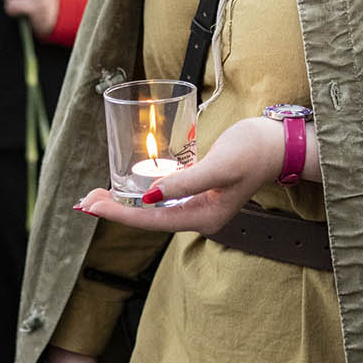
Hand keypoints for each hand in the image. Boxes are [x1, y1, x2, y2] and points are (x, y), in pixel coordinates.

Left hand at [71, 114, 293, 235]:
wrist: (278, 143)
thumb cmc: (252, 151)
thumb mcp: (219, 165)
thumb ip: (186, 182)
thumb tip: (151, 197)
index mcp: (204, 216)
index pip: (151, 219)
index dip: (118, 213)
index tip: (91, 206)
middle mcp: (198, 215)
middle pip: (147, 217)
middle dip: (114, 209)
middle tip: (83, 201)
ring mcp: (198, 203)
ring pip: (152, 208)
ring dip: (124, 201)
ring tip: (96, 196)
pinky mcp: (198, 189)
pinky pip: (162, 197)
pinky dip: (141, 191)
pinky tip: (127, 186)